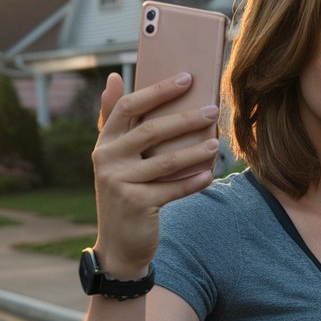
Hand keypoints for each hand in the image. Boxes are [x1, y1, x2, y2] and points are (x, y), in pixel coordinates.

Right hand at [92, 72, 218, 276]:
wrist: (120, 243)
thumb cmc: (126, 191)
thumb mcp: (115, 157)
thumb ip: (114, 120)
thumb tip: (112, 77)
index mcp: (104, 142)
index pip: (128, 107)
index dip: (157, 91)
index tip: (186, 78)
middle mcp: (107, 159)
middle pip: (151, 131)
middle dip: (185, 119)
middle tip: (213, 110)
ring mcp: (119, 183)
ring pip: (166, 161)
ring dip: (195, 152)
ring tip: (216, 145)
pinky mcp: (136, 204)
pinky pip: (172, 189)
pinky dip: (193, 182)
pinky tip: (210, 175)